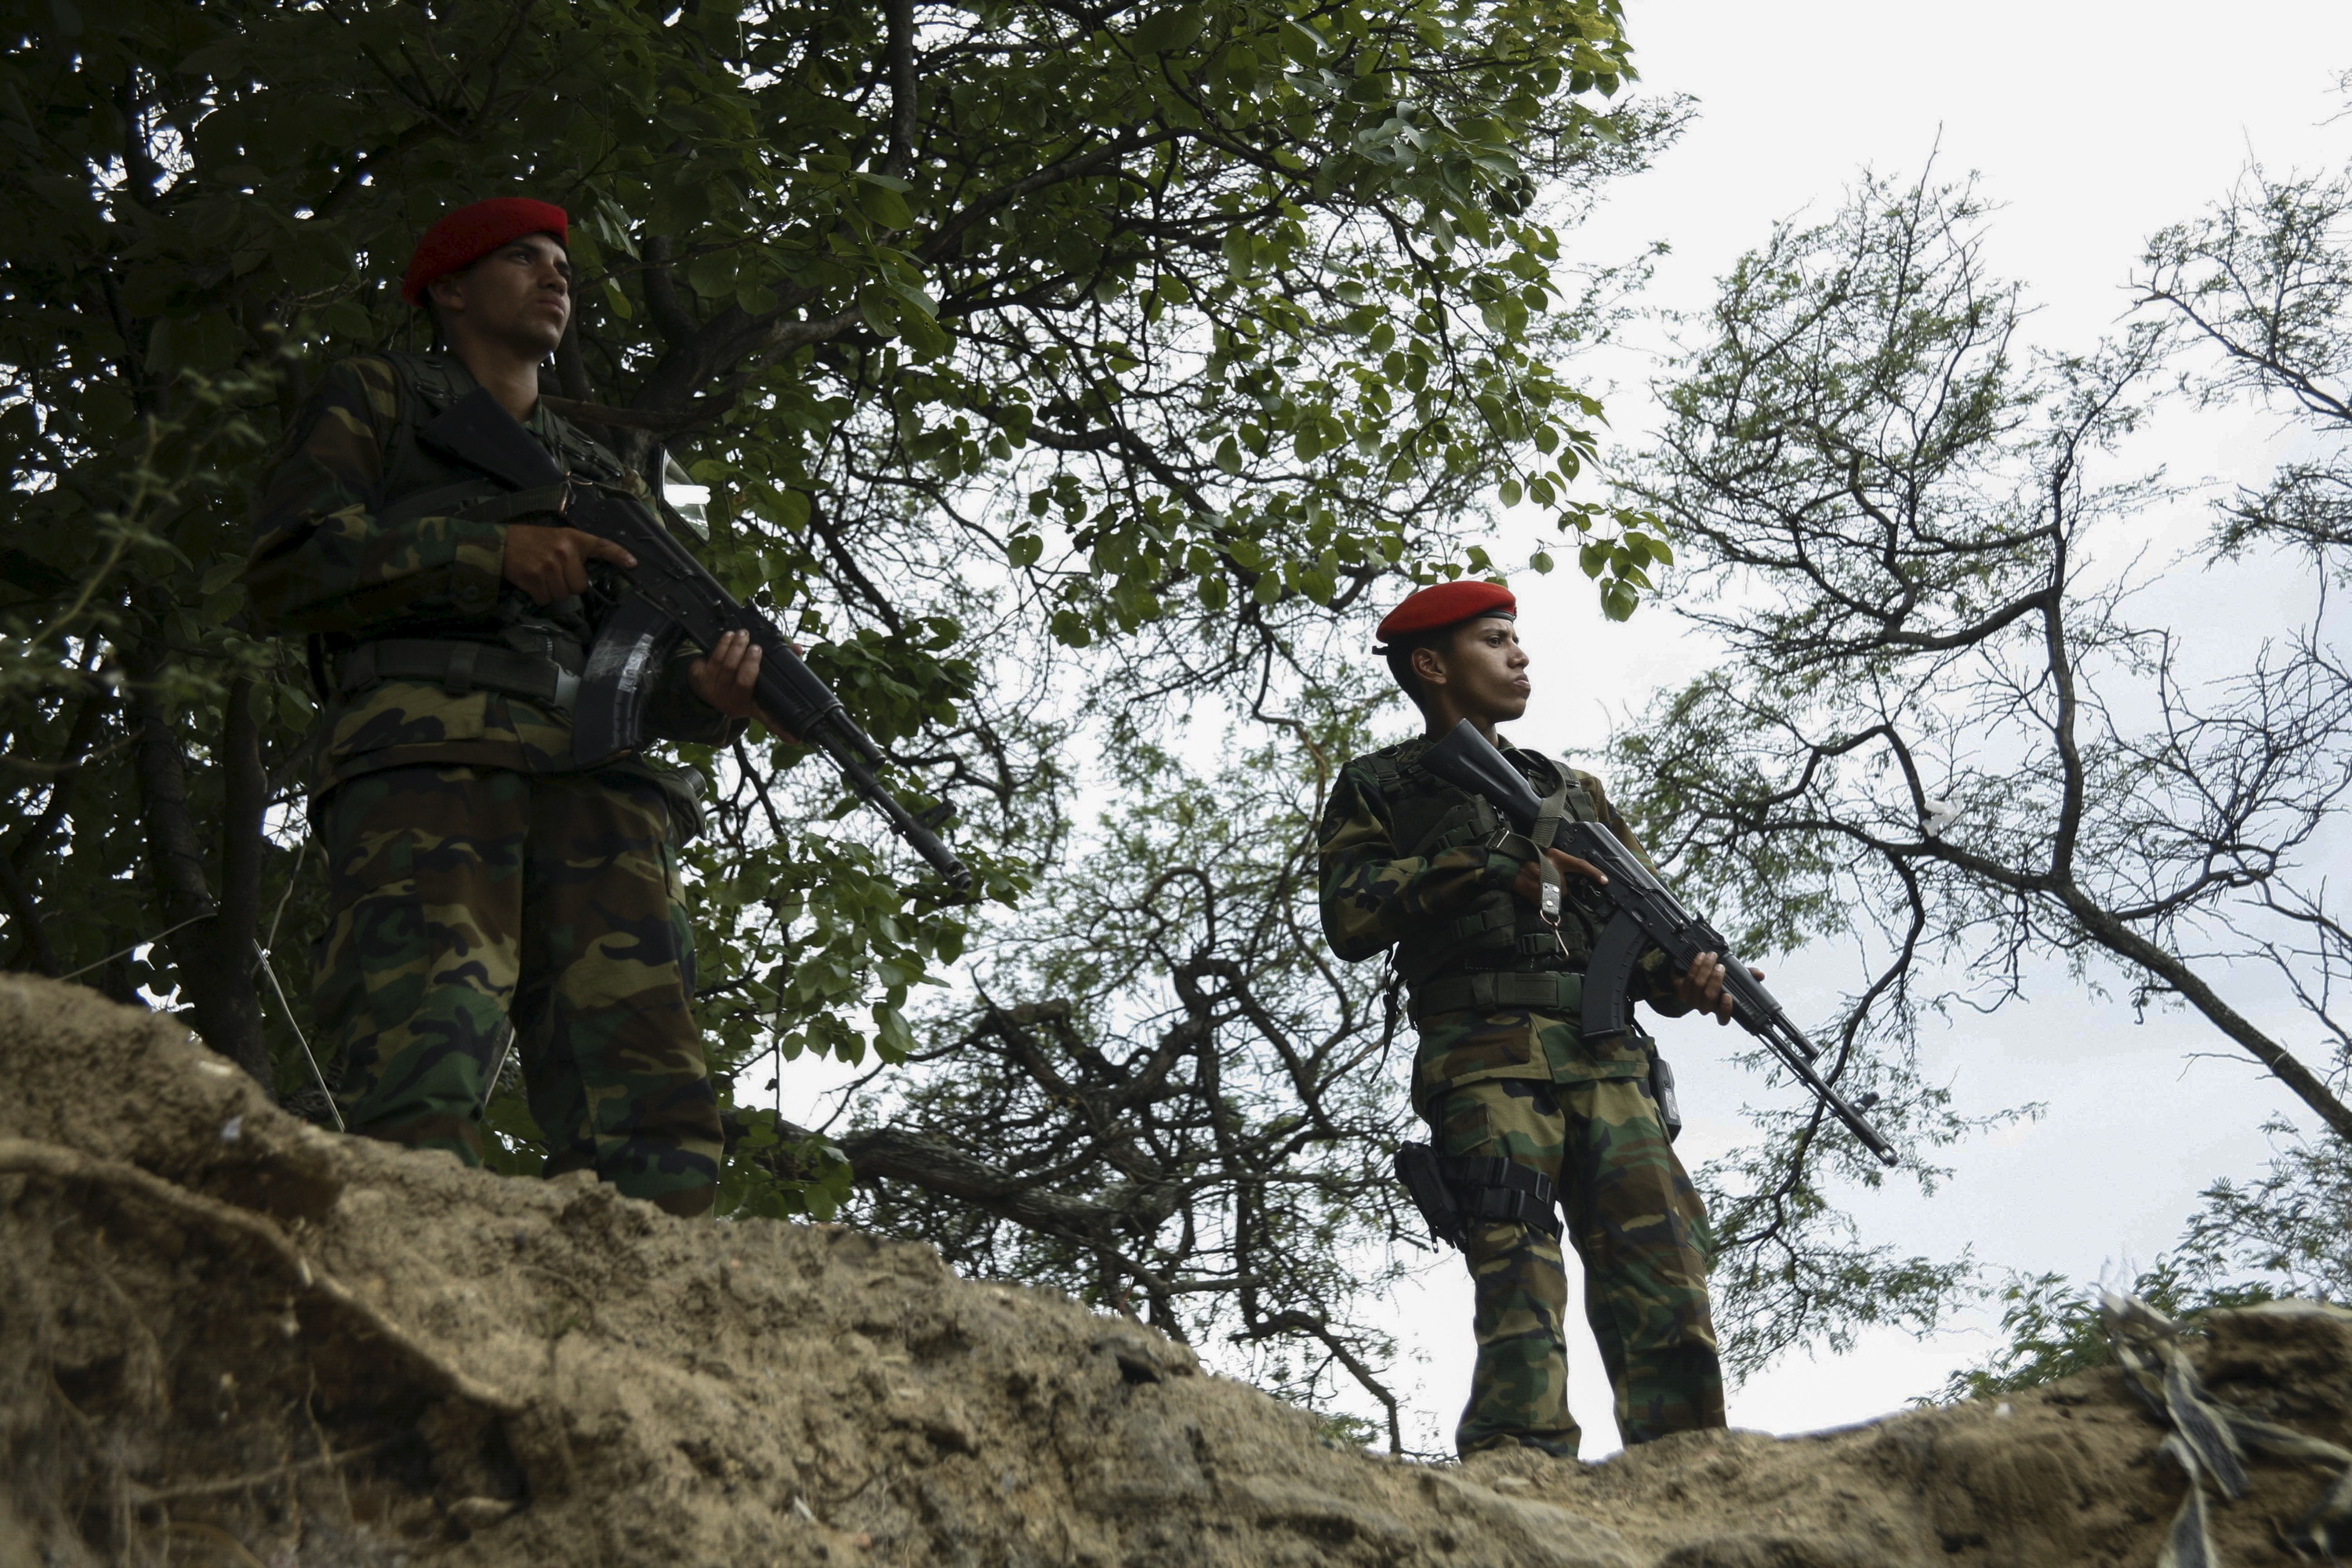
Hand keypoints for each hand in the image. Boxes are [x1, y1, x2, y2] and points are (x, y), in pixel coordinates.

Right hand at [503, 523, 635, 605]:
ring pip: (563, 595)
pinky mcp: (535, 577)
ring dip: (552, 592)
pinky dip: (539, 596)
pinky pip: (546, 599)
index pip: (602, 545)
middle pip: (580, 586)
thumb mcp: (557, 538)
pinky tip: (532, 583)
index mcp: (574, 538)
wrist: (499, 543)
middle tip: (553, 573)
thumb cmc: (531, 542)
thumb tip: (586, 577)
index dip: (618, 555)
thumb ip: (574, 552)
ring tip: (540, 576)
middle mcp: (565, 551)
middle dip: (567, 585)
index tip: (633, 564)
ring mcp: (550, 565)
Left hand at [686, 629, 802, 740]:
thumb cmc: (737, 681)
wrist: (704, 685)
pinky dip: (722, 646)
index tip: (796, 738)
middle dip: (750, 664)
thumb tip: (796, 649)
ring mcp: (716, 692)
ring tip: (744, 635)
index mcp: (751, 707)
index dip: (783, 729)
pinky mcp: (702, 679)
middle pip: (744, 683)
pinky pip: (713, 660)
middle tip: (757, 649)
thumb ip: (777, 667)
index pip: (770, 720)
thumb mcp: (756, 681)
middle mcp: (734, 703)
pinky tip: (729, 637)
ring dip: (736, 649)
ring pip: (727, 667)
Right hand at [1510, 845, 1606, 908]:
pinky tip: (1533, 890)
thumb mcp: (1546, 854)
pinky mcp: (1539, 895)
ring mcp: (1546, 884)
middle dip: (1559, 887)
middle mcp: (1554, 870)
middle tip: (1545, 879)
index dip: (1594, 873)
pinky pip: (1545, 902)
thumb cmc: (1526, 857)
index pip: (1580, 865)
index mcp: (1558, 858)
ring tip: (1537, 884)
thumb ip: (1558, 864)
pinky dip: (1540, 899)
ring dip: (1549, 894)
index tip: (1605, 881)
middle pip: (1566, 888)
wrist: (1508, 865)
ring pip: (1556, 896)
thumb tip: (1565, 880)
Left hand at [1673, 951, 1764, 1025]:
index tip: (1727, 996)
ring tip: (1710, 957)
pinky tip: (1700, 957)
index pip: (1723, 1019)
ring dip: (1705, 970)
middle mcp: (1706, 1007)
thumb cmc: (1715, 979)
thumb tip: (1760, 975)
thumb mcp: (1733, 978)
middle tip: (1720, 967)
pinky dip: (1695, 966)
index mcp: (1719, 1008)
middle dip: (1715, 980)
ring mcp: (1692, 1001)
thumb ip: (1747, 976)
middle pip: (1709, 998)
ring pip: (1698, 987)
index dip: (1725, 1009)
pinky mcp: (1682, 991)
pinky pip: (1688, 979)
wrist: (1689, 976)